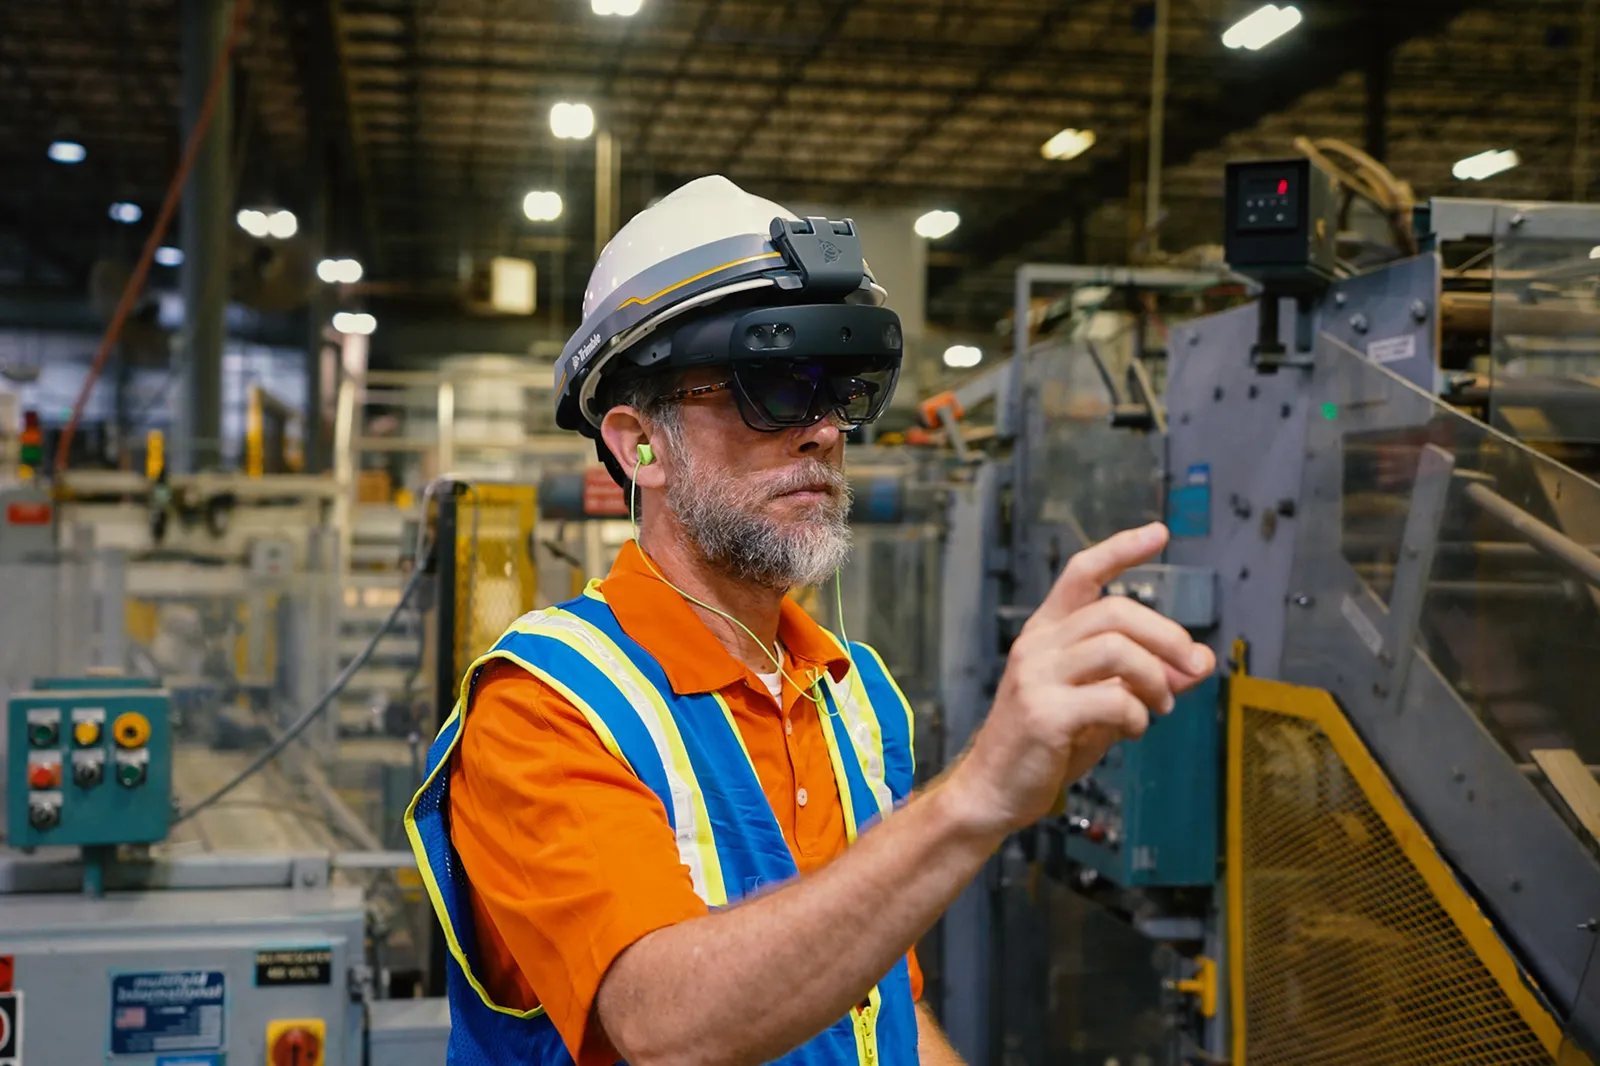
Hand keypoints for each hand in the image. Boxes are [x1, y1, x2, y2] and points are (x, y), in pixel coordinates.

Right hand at [945, 523, 1215, 835]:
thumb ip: (1147, 679)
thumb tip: (1202, 662)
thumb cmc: (1045, 744)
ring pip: (1117, 649)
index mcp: (1046, 633)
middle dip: (1167, 635)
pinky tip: (1133, 730)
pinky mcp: (1044, 713)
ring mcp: (1036, 677)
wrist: (994, 790)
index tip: (1159, 534)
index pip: (1082, 573)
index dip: (1121, 550)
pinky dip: (1137, 715)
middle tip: (1192, 666)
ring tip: (1162, 705)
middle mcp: (1037, 646)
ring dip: (1156, 677)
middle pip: (1116, 610)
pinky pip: (1112, 698)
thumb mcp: (1101, 703)